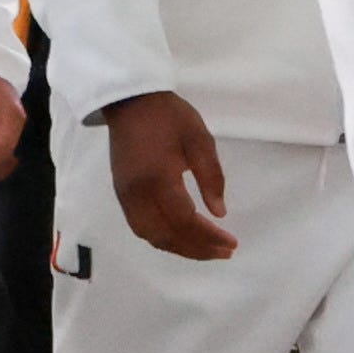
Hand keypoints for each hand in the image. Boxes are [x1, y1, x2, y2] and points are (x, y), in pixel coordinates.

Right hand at [99, 90, 233, 260]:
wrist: (130, 100)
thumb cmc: (169, 116)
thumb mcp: (200, 140)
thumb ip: (212, 178)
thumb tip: (220, 213)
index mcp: (159, 179)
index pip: (186, 221)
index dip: (209, 237)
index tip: (232, 244)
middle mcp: (138, 194)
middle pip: (167, 236)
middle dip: (197, 249)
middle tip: (224, 252)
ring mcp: (126, 196)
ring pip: (152, 236)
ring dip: (180, 248)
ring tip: (206, 249)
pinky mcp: (122, 194)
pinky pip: (141, 227)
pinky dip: (163, 238)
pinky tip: (181, 237)